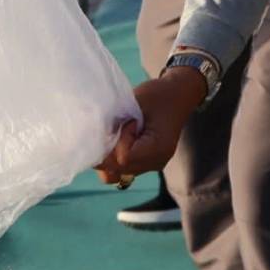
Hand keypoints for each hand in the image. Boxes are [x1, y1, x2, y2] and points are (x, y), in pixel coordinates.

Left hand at [94, 67, 204, 184]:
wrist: (177, 96)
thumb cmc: (158, 95)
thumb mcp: (136, 102)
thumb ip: (117, 121)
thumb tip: (92, 137)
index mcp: (159, 147)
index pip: (123, 157)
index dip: (118, 139)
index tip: (126, 121)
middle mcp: (156, 162)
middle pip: (118, 169)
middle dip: (107, 150)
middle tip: (114, 128)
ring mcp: (151, 166)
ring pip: (117, 174)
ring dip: (108, 156)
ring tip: (115, 135)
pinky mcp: (146, 164)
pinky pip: (122, 170)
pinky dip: (114, 159)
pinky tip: (117, 141)